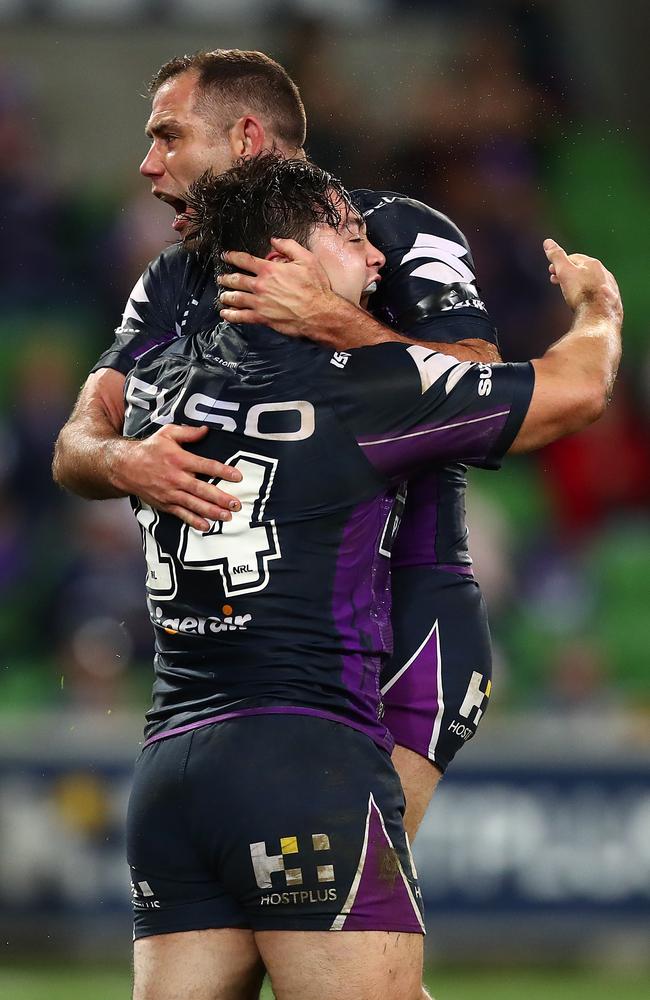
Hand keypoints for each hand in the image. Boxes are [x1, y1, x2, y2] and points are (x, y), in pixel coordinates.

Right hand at [118, 424, 242, 531]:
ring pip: (194, 504)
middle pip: (202, 489)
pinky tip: (206, 526)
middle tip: (237, 504)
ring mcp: (170, 493)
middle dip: (221, 498)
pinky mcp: (165, 504)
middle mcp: (175, 478)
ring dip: (212, 511)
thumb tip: (207, 430)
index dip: (223, 472)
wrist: (125, 467)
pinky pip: (181, 514)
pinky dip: (193, 521)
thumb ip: (188, 432)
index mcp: (179, 459)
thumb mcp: (167, 433)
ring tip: (227, 516)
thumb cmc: (149, 449)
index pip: (206, 466)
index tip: (238, 477)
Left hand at [218, 238, 335, 337]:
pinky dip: (231, 315)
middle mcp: (261, 285)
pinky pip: (241, 317)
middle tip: (221, 278)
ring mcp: (259, 303)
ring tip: (222, 296)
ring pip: (236, 298)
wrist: (319, 313)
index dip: (232, 256)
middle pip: (236, 280)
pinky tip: (225, 314)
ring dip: (226, 296)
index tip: (225, 256)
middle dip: (226, 278)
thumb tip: (275, 240)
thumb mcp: (307, 259)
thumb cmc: (315, 287)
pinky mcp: (262, 318)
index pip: (244, 260)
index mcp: (269, 269)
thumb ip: (289, 246)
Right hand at [544, 239, 621, 322]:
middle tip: (556, 281)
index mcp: (593, 264)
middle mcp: (605, 273)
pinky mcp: (613, 302)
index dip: (561, 264)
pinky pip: (599, 296)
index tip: (551, 271)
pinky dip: (590, 296)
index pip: (574, 258)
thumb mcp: (565, 272)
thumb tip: (548, 242)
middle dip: (569, 274)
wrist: (599, 317)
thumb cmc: (581, 293)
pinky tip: (585, 303)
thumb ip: (557, 257)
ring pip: (592, 283)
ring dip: (580, 285)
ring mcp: (610, 288)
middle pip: (583, 270)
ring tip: (569, 293)